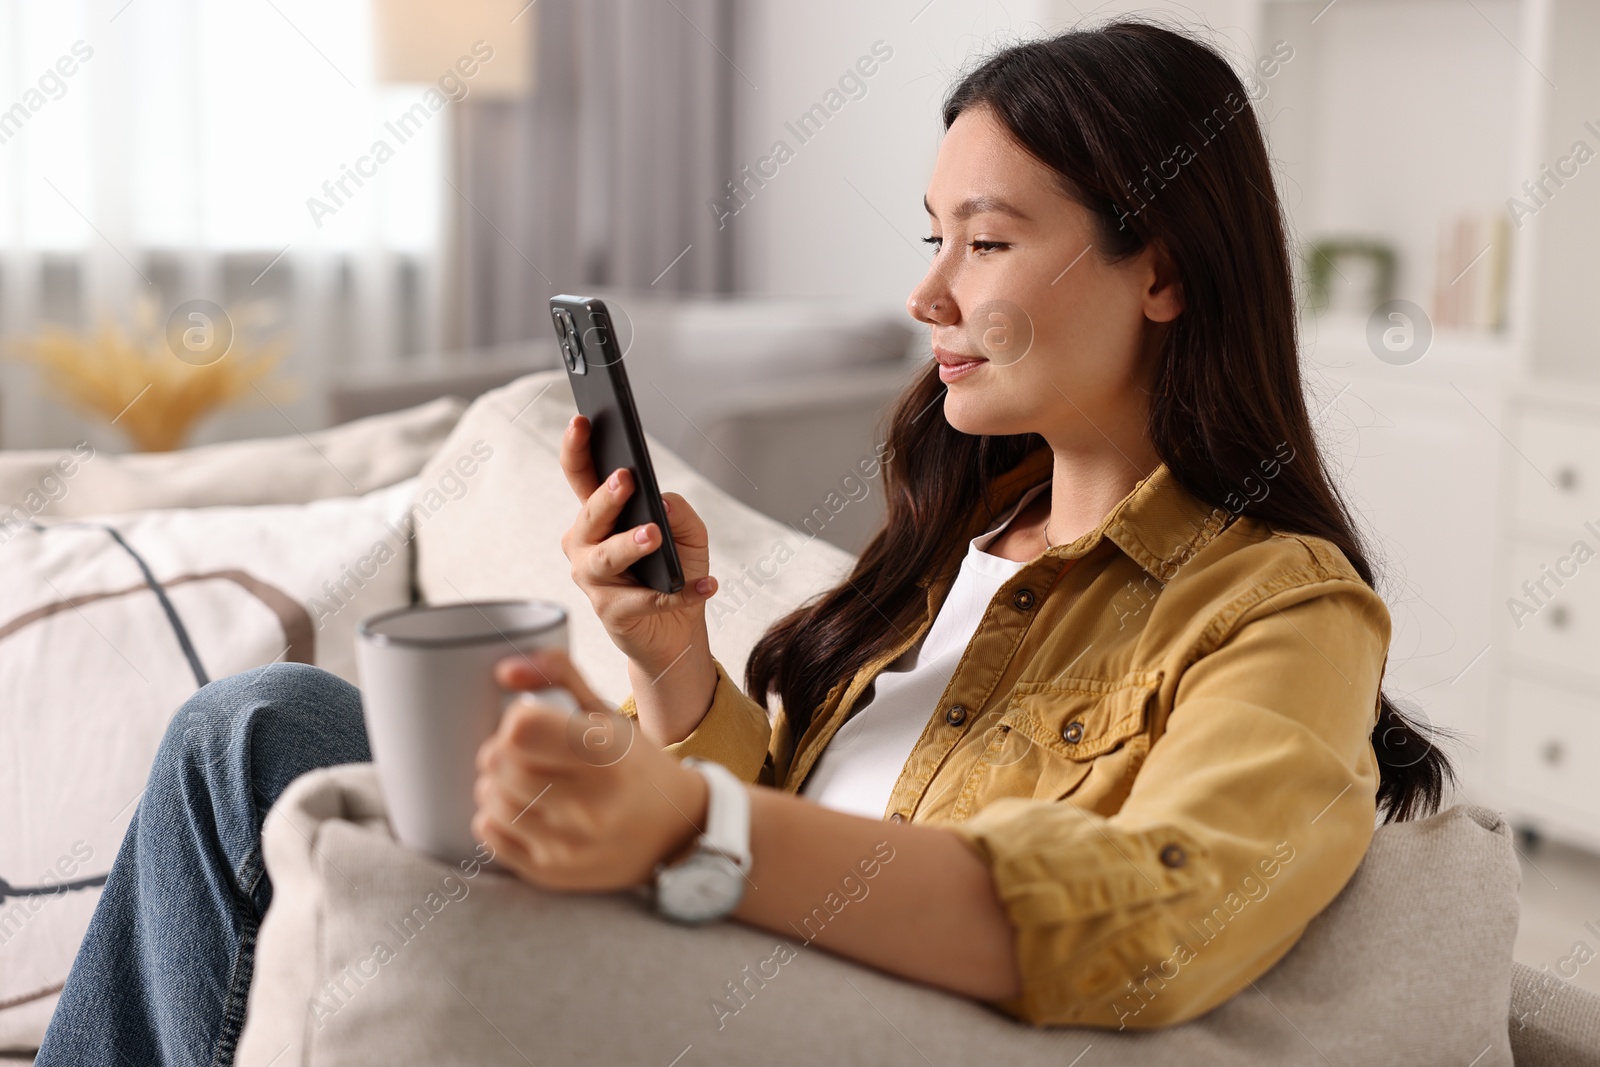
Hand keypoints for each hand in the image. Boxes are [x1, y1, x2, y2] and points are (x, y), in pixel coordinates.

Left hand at [473, 649, 709, 890]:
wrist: (676, 831)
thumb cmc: (635, 765)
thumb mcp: (608, 714)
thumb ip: (559, 673)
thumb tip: (504, 671)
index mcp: (608, 755)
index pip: (521, 729)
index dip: (516, 719)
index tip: (531, 722)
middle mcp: (590, 804)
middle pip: (500, 764)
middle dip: (501, 751)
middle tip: (521, 752)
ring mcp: (569, 844)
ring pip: (490, 800)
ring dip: (495, 784)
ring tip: (521, 780)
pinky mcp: (552, 872)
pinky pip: (489, 836)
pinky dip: (494, 817)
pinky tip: (520, 808)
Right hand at [559, 414, 718, 741]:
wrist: (677, 631)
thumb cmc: (675, 571)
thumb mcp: (689, 534)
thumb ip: (679, 512)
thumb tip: (662, 503)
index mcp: (599, 517)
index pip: (581, 475)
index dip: (576, 448)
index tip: (582, 421)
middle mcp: (586, 546)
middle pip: (589, 516)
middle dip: (606, 497)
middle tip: (625, 479)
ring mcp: (594, 581)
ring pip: (606, 557)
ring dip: (630, 544)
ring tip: (654, 535)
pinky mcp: (612, 612)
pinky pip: (645, 598)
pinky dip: (680, 591)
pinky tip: (706, 585)